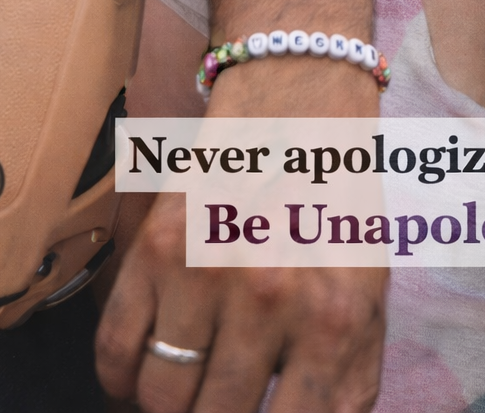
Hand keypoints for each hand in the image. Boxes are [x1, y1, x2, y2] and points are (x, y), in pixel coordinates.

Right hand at [97, 193, 384, 412]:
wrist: (300, 102)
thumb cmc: (339, 205)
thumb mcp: (369, 292)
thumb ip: (348, 380)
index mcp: (333, 317)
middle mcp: (268, 299)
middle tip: (221, 396)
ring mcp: (204, 272)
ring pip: (159, 394)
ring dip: (170, 401)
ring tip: (190, 382)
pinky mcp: (154, 246)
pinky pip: (115, 349)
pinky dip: (121, 376)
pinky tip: (146, 365)